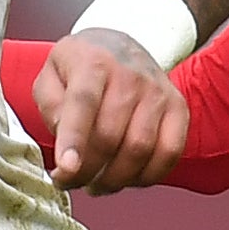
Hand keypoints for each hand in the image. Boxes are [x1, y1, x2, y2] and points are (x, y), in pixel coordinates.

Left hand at [35, 27, 188, 192]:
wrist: (120, 45)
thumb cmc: (80, 67)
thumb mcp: (50, 73)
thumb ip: (50, 104)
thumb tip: (65, 138)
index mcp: (93, 62)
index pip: (83, 104)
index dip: (74, 141)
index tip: (65, 171)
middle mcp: (130, 76)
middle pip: (110, 136)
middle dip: (86, 171)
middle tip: (70, 182)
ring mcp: (158, 92)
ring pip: (139, 149)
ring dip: (114, 179)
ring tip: (95, 184)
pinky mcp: (178, 109)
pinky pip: (169, 153)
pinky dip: (147, 176)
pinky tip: (126, 179)